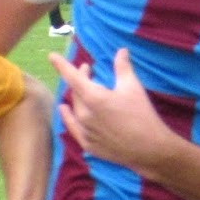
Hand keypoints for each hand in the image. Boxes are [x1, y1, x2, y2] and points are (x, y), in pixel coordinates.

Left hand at [48, 47, 174, 176]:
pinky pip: (73, 127)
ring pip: (74, 109)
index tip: (52, 56)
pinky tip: (65, 110)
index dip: (62, 65)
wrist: (147, 148)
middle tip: (87, 69)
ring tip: (81, 88)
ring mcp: (84, 131)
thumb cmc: (141, 114)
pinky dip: (69, 116)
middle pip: (75, 92)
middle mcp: (84, 115)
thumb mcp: (133, 87)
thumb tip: (121, 50)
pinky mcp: (87, 144)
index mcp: (93, 98)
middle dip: (79, 78)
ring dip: (76, 96)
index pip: (72, 77)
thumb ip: (123, 67)